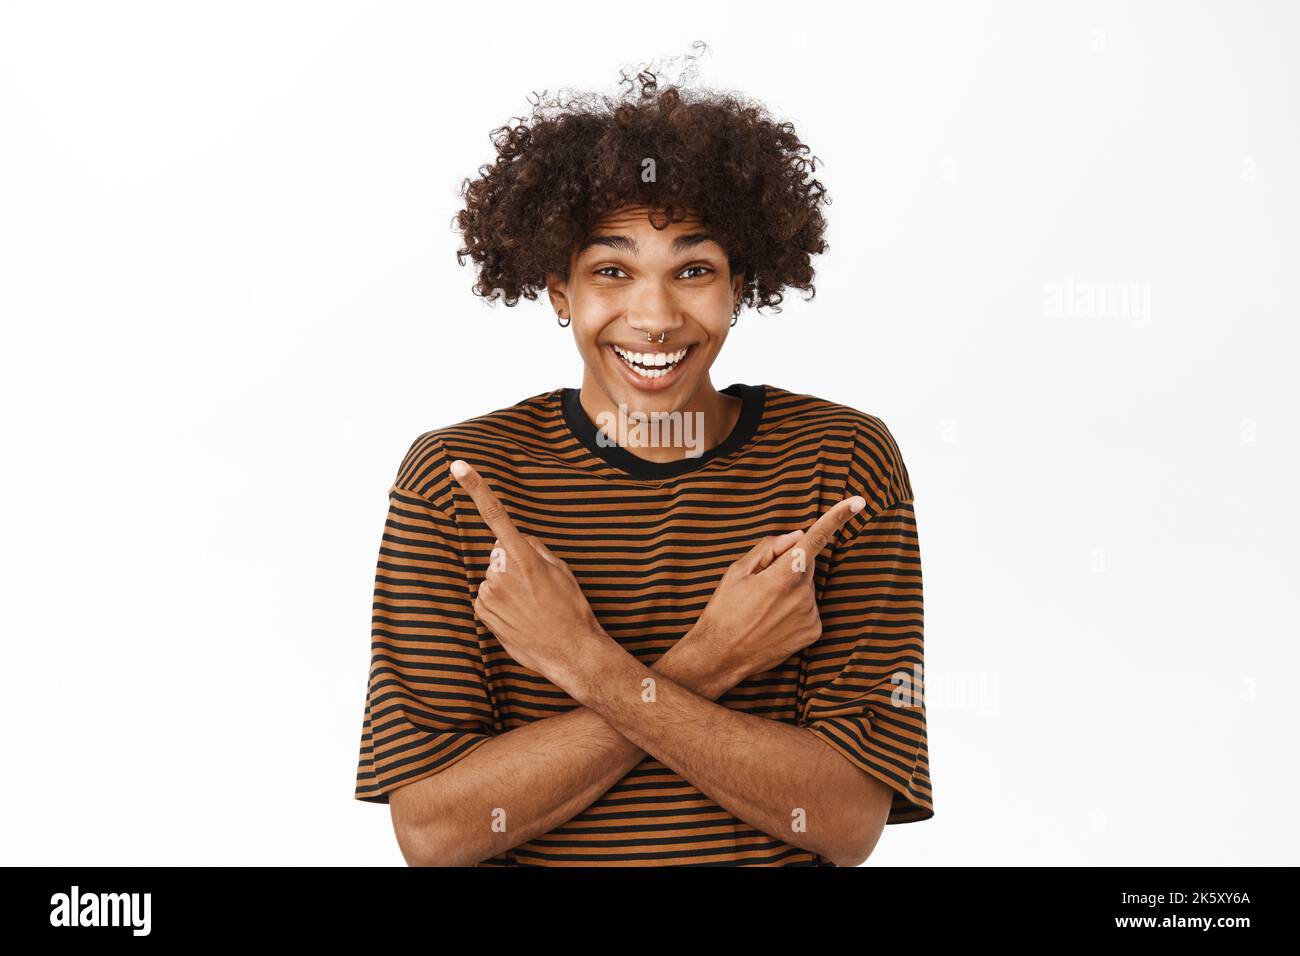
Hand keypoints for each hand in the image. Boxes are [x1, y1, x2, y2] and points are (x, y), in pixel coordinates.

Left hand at [449, 459, 608, 681]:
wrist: (569, 653)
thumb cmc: (571, 610)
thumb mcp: (563, 570)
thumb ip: (536, 548)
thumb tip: (518, 540)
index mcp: (523, 557)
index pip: (495, 515)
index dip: (476, 487)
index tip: (457, 465)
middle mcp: (501, 572)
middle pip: (499, 553)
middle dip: (513, 562)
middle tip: (538, 587)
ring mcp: (489, 593)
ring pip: (494, 575)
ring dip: (507, 585)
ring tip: (531, 606)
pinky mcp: (482, 611)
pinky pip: (488, 595)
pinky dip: (500, 601)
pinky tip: (519, 616)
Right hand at [689, 494, 866, 689]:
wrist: (721, 656)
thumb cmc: (725, 609)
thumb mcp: (737, 571)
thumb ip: (770, 547)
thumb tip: (797, 535)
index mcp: (783, 574)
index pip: (815, 539)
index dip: (837, 517)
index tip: (857, 502)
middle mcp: (803, 594)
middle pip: (806, 563)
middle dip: (789, 565)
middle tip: (760, 584)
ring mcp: (811, 615)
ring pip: (807, 587)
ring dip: (791, 589)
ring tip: (763, 608)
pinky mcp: (814, 632)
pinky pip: (809, 608)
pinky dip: (796, 609)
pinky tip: (774, 621)